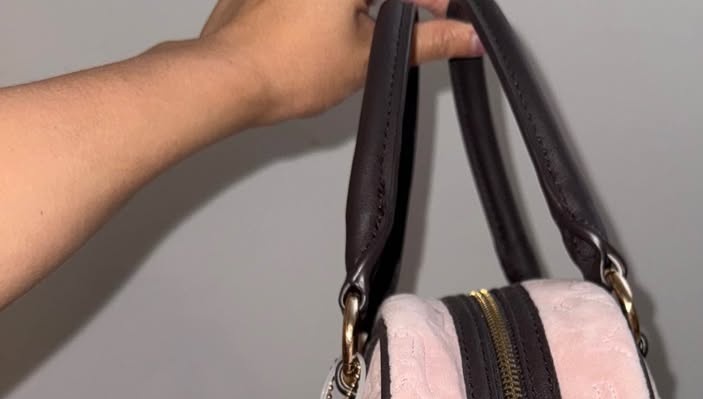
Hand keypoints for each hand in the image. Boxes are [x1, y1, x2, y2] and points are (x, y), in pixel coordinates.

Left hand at [198, 0, 480, 124]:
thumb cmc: (285, 66)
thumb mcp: (370, 55)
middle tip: (421, 31)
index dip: (437, 2)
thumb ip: (426, 43)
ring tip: (370, 41)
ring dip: (372, 9)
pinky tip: (340, 35)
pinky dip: (341, 9)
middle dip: (406, 7)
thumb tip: (464, 37)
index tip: (451, 20)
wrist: (229, 78)